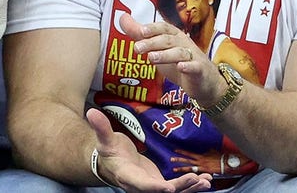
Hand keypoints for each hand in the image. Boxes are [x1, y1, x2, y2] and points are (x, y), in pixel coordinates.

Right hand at [87, 108, 210, 192]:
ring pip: (173, 192)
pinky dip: (191, 185)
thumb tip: (91, 112)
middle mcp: (141, 186)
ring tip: (205, 180)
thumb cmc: (109, 152)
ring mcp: (152, 187)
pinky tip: (205, 180)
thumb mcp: (105, 140)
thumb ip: (101, 128)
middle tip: (195, 178)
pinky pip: (177, 188)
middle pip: (161, 191)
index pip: (142, 184)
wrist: (112, 164)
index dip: (154, 187)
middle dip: (180, 187)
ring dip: (189, 188)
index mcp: (127, 176)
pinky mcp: (160, 184)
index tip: (169, 188)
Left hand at [119, 13, 224, 107]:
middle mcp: (184, 43)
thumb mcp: (157, 47)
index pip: (163, 28)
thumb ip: (139, 34)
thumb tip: (122, 18)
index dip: (152, 28)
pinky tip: (180, 67)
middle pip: (168, 40)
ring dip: (166, 54)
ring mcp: (193, 57)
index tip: (140, 31)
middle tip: (137, 48)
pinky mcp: (199, 71)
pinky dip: (188, 66)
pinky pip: (194, 67)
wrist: (204, 82)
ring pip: (180, 53)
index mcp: (174, 36)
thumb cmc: (179, 61)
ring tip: (151, 58)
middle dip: (152, 42)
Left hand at [170, 148, 220, 174]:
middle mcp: (200, 161)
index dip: (182, 151)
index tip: (175, 150)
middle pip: (187, 160)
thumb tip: (203, 149)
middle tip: (171, 159)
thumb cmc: (220, 156)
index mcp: (201, 156)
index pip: (189, 153)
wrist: (226, 163)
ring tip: (174, 169)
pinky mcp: (204, 173)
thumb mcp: (211, 151)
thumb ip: (205, 151)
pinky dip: (190, 174)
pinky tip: (185, 176)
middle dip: (179, 160)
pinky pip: (196, 173)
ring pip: (189, 168)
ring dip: (181, 169)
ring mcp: (202, 168)